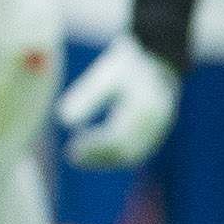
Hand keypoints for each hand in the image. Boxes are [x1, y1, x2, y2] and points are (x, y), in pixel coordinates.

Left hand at [56, 35, 180, 167]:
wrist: (157, 63)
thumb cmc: (126, 68)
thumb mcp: (105, 75)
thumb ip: (88, 95)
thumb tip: (64, 119)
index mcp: (145, 105)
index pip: (118, 135)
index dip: (94, 145)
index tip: (72, 146)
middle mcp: (156, 122)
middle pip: (127, 150)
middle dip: (98, 156)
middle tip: (71, 156)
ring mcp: (159, 130)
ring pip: (132, 155)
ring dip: (104, 160)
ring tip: (77, 158)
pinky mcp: (156, 135)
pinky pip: (136, 153)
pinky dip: (114, 158)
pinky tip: (91, 156)